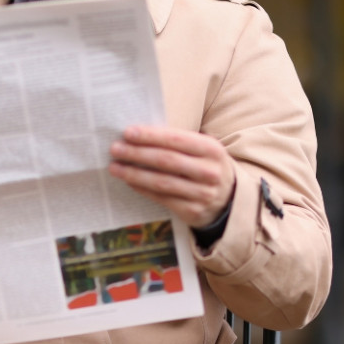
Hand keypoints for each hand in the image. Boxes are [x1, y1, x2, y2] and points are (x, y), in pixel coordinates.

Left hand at [108, 125, 235, 228]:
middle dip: (137, 153)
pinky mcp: (193, 211)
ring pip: (161, 182)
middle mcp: (209, 172)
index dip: (150, 136)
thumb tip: (137, 134)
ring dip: (134, 173)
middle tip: (115, 149)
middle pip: (166, 160)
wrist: (229, 199)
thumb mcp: (202, 150)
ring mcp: (203, 193)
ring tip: (115, 167)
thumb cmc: (205, 167)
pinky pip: (162, 198)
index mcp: (212, 149)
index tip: (127, 132)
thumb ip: (177, 142)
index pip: (176, 139)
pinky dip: (142, 189)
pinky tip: (129, 181)